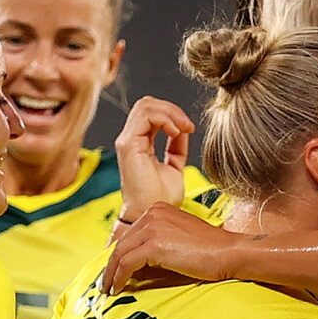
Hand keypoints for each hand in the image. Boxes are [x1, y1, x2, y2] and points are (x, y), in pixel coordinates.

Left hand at [104, 204, 239, 292]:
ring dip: (111, 274)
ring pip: (119, 253)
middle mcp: (152, 214)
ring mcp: (152, 227)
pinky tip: (118, 289)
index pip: (130, 234)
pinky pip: (127, 264)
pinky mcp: (154, 245)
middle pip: (121, 243)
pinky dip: (119, 278)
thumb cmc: (211, 252)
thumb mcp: (179, 241)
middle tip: (104, 284)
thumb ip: (158, 246)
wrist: (229, 253)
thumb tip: (136, 267)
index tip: (113, 271)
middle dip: (110, 265)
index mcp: (159, 210)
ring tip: (108, 290)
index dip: (119, 255)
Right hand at [114, 96, 195, 221]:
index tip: (190, 128)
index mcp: (139, 144)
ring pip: (145, 105)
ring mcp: (127, 141)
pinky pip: (145, 116)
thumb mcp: (174, 166)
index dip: (172, 114)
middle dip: (172, 109)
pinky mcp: (128, 144)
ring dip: (170, 112)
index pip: (151, 113)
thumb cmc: (160, 198)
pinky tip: (176, 132)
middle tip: (188, 124)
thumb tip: (183, 129)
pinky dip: (165, 119)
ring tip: (183, 127)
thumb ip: (176, 146)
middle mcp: (130, 140)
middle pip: (147, 104)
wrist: (152, 213)